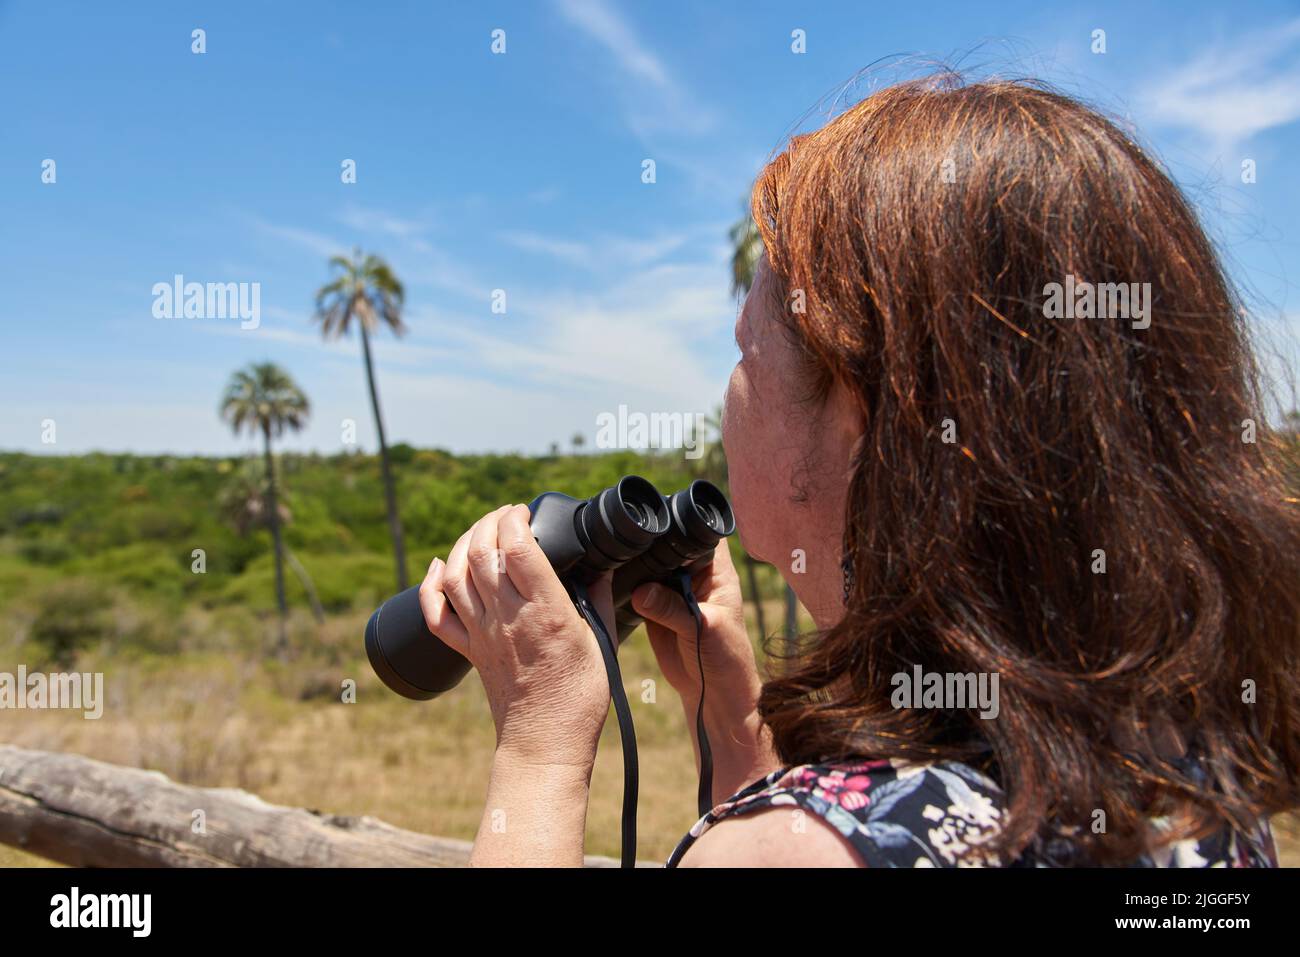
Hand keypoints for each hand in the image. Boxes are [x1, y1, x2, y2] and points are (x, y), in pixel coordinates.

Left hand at [418, 504, 613, 770]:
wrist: (545, 743)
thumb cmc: (579, 697)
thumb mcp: (601, 641)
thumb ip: (597, 597)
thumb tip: (601, 564)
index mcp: (545, 612)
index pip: (518, 547)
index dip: (516, 518)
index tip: (526, 511)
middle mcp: (508, 618)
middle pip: (482, 552)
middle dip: (490, 521)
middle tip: (506, 515)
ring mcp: (482, 634)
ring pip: (457, 575)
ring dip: (464, 543)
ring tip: (481, 532)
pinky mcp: (469, 651)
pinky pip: (437, 615)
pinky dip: (431, 585)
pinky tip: (440, 567)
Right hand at [630, 540, 779, 803]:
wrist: (711, 693)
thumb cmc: (724, 657)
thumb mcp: (703, 628)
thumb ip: (673, 608)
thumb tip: (641, 592)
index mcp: (715, 569)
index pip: (698, 531)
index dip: (680, 519)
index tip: (654, 517)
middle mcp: (692, 573)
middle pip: (666, 545)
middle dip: (647, 543)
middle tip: (623, 541)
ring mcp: (670, 589)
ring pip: (648, 566)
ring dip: (632, 565)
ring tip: (611, 560)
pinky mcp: (652, 607)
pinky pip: (634, 590)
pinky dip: (623, 587)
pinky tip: (607, 581)